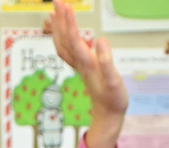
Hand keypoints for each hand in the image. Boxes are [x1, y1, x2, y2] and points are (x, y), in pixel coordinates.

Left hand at [47, 0, 126, 147]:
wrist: (107, 116)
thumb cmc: (113, 99)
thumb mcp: (114, 81)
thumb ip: (107, 61)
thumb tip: (99, 40)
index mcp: (87, 64)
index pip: (74, 39)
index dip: (70, 22)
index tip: (66, 5)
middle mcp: (80, 63)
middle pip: (65, 39)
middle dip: (61, 19)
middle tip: (57, 0)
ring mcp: (79, 66)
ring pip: (63, 44)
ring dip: (58, 27)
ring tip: (54, 11)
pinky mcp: (81, 68)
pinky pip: (67, 50)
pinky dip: (62, 37)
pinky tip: (63, 31)